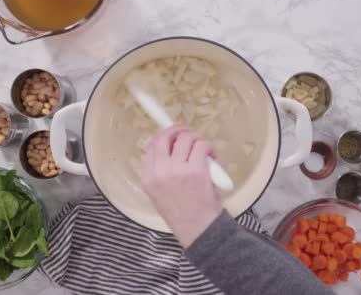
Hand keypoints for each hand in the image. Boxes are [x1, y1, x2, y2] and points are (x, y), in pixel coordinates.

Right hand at [141, 125, 222, 247]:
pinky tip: (212, 156)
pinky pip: (201, 146)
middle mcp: (160, 172)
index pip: (151, 145)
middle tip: (189, 133)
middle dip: (178, 129)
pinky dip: (208, 147)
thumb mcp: (159, 194)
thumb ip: (160, 171)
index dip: (163, 134)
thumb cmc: (182, 213)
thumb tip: (167, 146)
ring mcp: (178, 170)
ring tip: (204, 148)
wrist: (197, 230)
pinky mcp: (196, 170)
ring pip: (185, 138)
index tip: (173, 133)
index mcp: (148, 178)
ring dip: (197, 138)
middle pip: (165, 136)